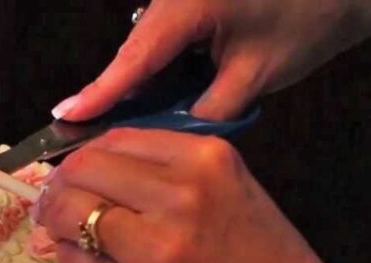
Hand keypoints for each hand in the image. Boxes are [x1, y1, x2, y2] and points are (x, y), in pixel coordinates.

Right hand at [52, 0, 370, 120]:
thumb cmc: (307, 20)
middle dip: (114, 99)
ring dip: (138, 92)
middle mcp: (173, 3)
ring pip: (144, 56)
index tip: (63, 119)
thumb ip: (207, 112)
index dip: (98, 94)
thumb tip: (169, 141)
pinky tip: (159, 106)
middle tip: (88, 141)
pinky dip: (157, 79)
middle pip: (131, 58)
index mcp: (187, 8)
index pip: (133, 61)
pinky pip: (161, 50)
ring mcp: (179, 5)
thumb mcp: (256, 75)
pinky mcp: (189, 12)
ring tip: (121, 133)